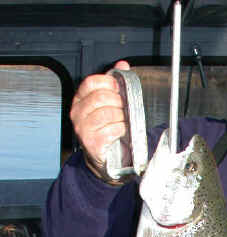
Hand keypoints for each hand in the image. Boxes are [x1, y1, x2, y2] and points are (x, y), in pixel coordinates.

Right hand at [70, 60, 131, 181]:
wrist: (105, 158)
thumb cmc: (107, 130)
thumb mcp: (109, 104)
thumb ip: (114, 84)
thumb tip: (122, 65)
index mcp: (80, 100)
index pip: (91, 83)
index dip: (108, 82)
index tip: (119, 88)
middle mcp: (77, 113)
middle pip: (101, 97)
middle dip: (118, 102)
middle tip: (125, 108)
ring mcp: (83, 129)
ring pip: (108, 113)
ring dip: (122, 117)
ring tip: (123, 122)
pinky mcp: (92, 143)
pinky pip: (112, 129)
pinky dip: (121, 130)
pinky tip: (121, 133)